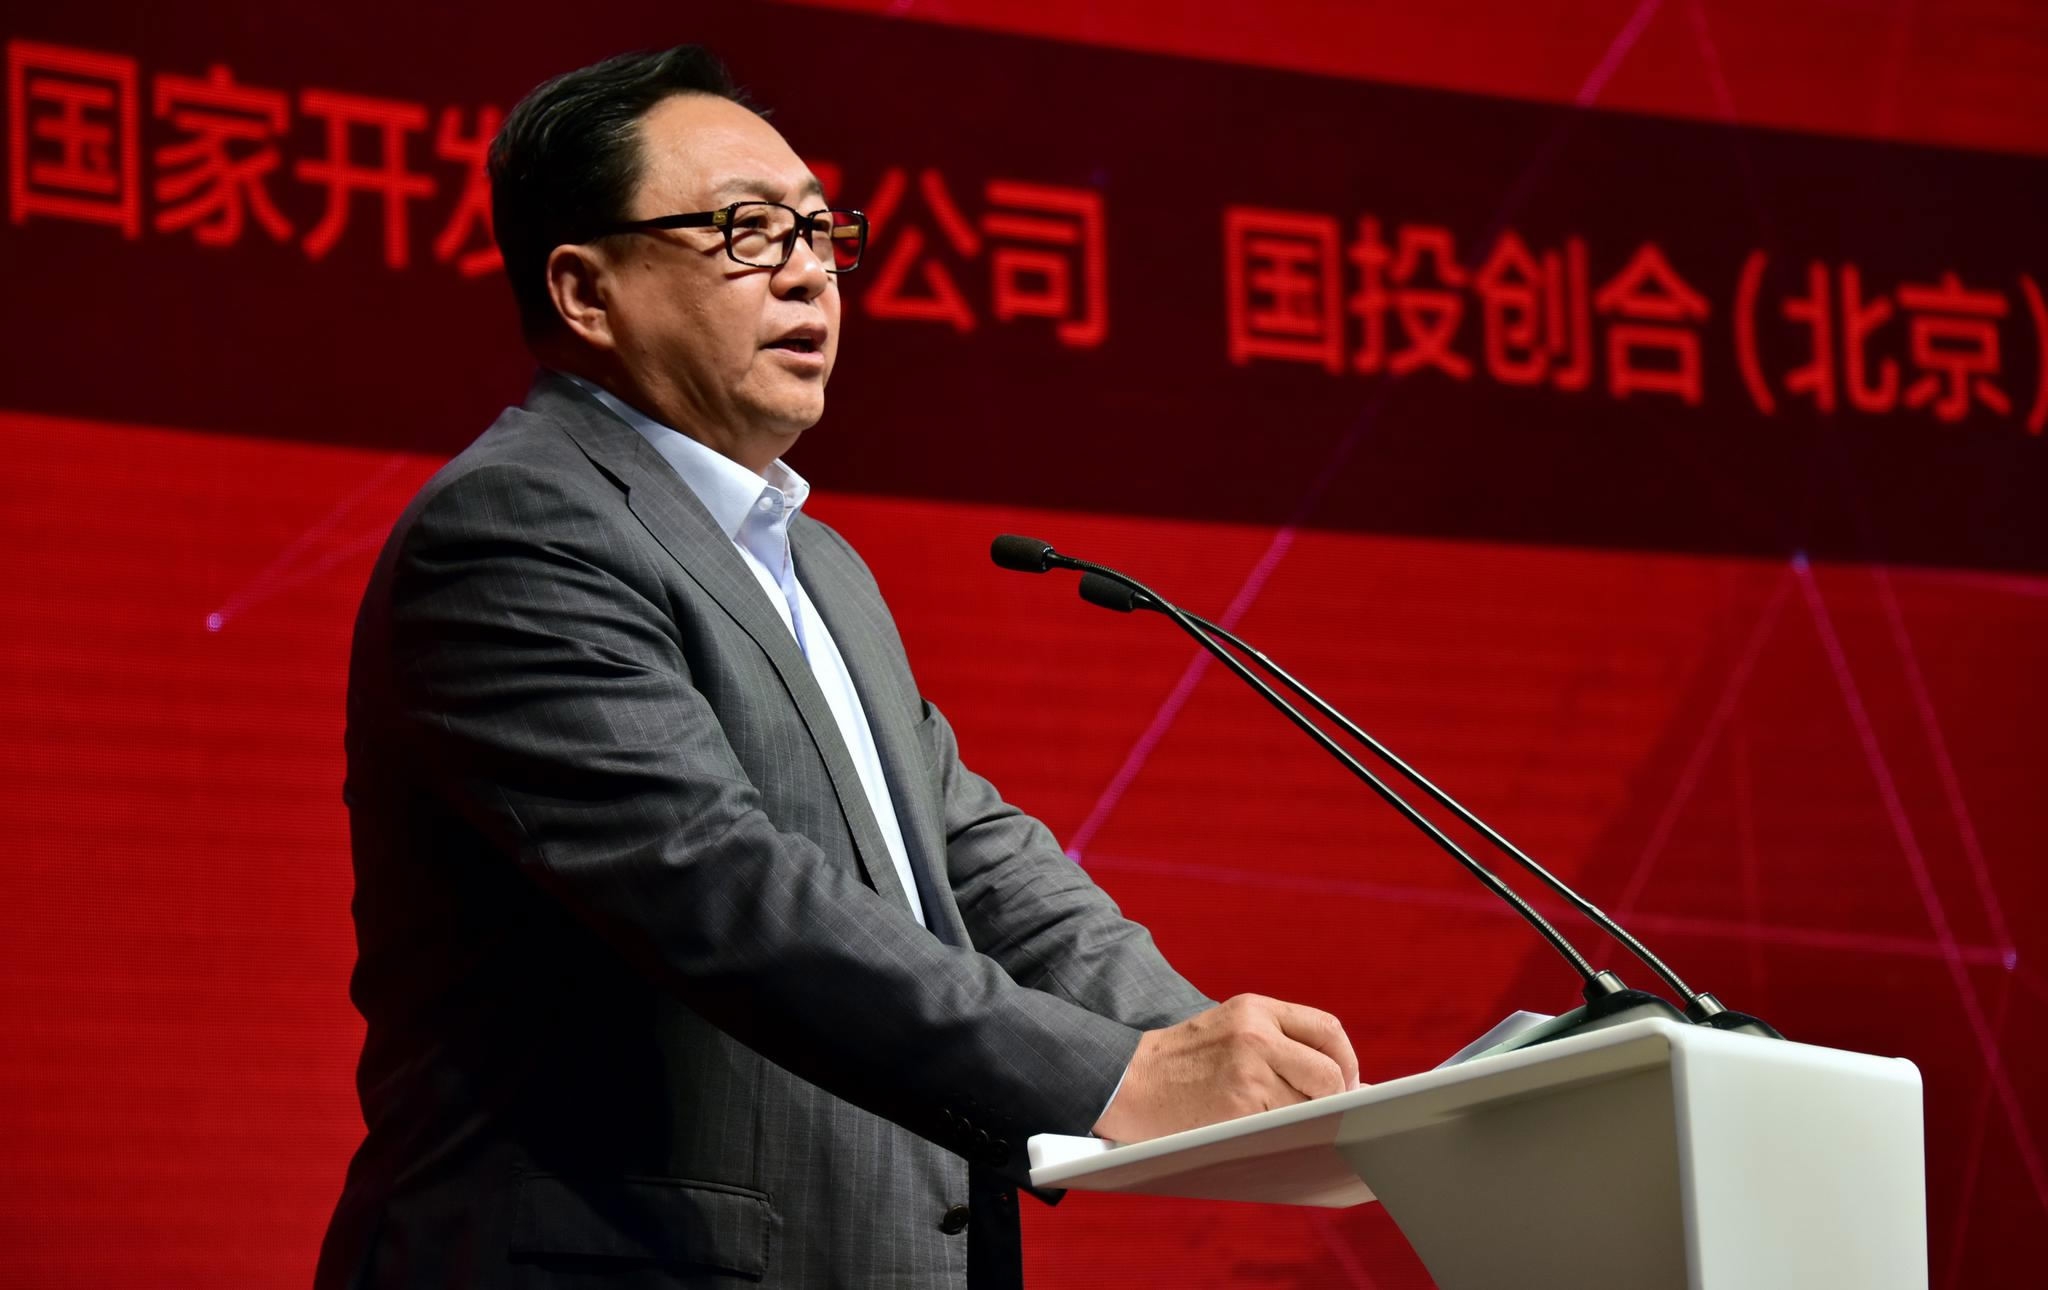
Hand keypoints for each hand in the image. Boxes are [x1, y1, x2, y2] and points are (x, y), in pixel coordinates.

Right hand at [1091, 994, 1359, 1142]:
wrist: (1127, 1081)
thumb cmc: (1183, 1061)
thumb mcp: (1229, 1027)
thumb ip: (1279, 1041)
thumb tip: (1345, 1081)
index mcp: (1255, 1009)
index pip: (1327, 1030)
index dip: (1346, 1061)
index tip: (1347, 1082)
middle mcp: (1255, 1035)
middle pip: (1329, 1072)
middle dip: (1336, 1098)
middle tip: (1326, 1113)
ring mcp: (1247, 1073)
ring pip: (1311, 1105)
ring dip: (1309, 1121)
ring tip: (1290, 1125)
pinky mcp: (1237, 1108)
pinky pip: (1285, 1128)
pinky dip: (1287, 1137)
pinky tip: (1270, 1136)